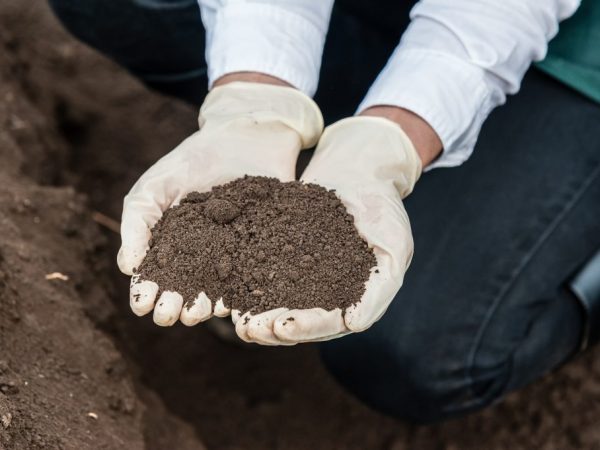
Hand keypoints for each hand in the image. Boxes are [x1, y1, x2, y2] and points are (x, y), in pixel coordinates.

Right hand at [117, 81, 322, 325]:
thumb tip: (127, 268)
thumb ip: (138, 222)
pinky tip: (233, 303)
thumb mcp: (156, 185)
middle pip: (186, 289)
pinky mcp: (263, 250)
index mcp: (172, 246)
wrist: (247, 136)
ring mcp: (234, 256)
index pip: (156, 276)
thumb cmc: (193, 160)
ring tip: (196, 314)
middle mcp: (202, 257)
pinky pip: (253, 277)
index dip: (147, 292)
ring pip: (218, 289)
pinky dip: (243, 292)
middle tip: (168, 315)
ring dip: (205, 306)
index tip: (142, 304)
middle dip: (174, 305)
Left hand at [235, 116, 421, 343]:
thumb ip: (380, 288)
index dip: (307, 327)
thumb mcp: (394, 245)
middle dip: (272, 328)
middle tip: (248, 329)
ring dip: (255, 315)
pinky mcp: (281, 257)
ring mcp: (302, 278)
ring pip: (275, 305)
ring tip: (234, 320)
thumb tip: (355, 324)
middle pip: (297, 321)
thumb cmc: (383, 206)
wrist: (358, 169)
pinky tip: (227, 292)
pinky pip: (261, 276)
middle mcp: (325, 295)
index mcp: (352, 300)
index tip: (282, 326)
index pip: (329, 323)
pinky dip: (245, 286)